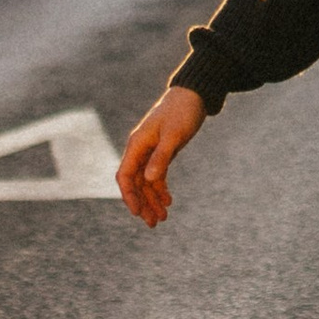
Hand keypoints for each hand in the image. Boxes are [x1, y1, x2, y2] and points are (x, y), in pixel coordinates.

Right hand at [118, 83, 207, 224]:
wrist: (193, 95)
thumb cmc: (182, 112)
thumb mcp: (174, 136)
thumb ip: (161, 157)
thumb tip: (149, 179)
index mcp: (137, 144)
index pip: (125, 176)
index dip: (129, 196)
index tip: (137, 213)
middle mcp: (139, 149)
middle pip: (135, 183)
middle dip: (143, 203)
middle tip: (153, 224)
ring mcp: (150, 151)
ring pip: (146, 181)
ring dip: (152, 199)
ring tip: (162, 218)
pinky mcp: (161, 151)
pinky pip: (156, 175)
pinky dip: (161, 188)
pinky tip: (168, 201)